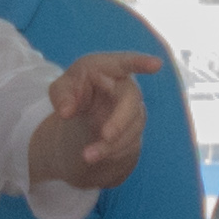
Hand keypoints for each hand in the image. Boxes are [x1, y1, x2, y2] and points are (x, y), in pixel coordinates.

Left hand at [35, 48, 161, 189]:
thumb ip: (61, 96)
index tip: (157, 65)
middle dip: (121, 119)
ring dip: (111, 144)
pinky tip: (94, 156)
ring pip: (132, 126)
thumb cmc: (75, 90)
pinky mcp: (134, 129)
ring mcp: (133, 109)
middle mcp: (125, 86)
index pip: (126, 62)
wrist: (86, 114)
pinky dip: (111, 151)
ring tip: (87, 156)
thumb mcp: (61, 89)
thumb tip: (66, 111)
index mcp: (107, 68)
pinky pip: (129, 142)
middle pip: (131, 100)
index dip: (141, 62)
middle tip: (106, 136)